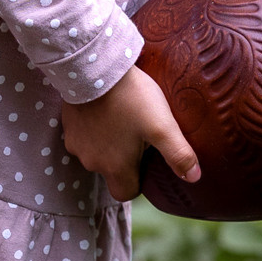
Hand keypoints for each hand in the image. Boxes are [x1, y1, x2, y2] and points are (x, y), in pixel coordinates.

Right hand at [60, 65, 199, 201]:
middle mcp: (92, 162)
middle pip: (111, 173)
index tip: (147, 160)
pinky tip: (105, 110)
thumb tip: (194, 177)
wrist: (94, 67)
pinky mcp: (68, 126)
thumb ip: (178, 154)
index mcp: (115, 167)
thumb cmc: (131, 98)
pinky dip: (94, 130)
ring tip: (123, 118)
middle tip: (139, 135)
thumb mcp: (161, 126)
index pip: (126, 193)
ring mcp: (76, 145)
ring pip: (96, 154)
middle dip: (124, 160)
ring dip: (108, 144)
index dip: (138, 181)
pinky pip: (83, 137)